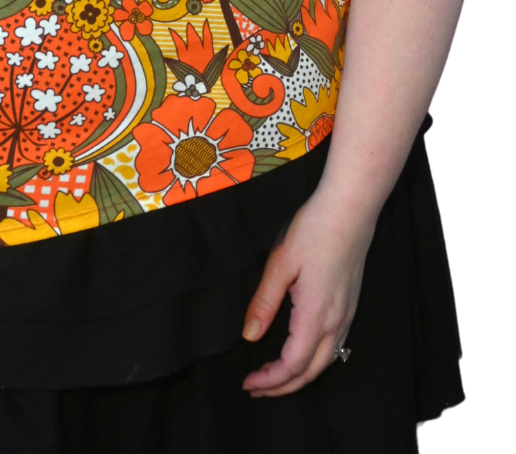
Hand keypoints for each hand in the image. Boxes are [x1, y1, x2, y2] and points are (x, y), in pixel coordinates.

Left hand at [241, 192, 373, 396]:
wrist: (350, 210)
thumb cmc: (313, 230)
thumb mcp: (280, 263)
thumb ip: (264, 302)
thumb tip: (250, 336)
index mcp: (316, 315)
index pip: (292, 365)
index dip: (270, 380)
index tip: (248, 383)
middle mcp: (336, 322)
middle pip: (310, 371)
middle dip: (282, 387)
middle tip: (256, 389)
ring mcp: (347, 315)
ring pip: (324, 362)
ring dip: (299, 376)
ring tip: (274, 378)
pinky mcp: (350, 305)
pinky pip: (334, 347)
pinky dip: (314, 361)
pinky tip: (302, 354)